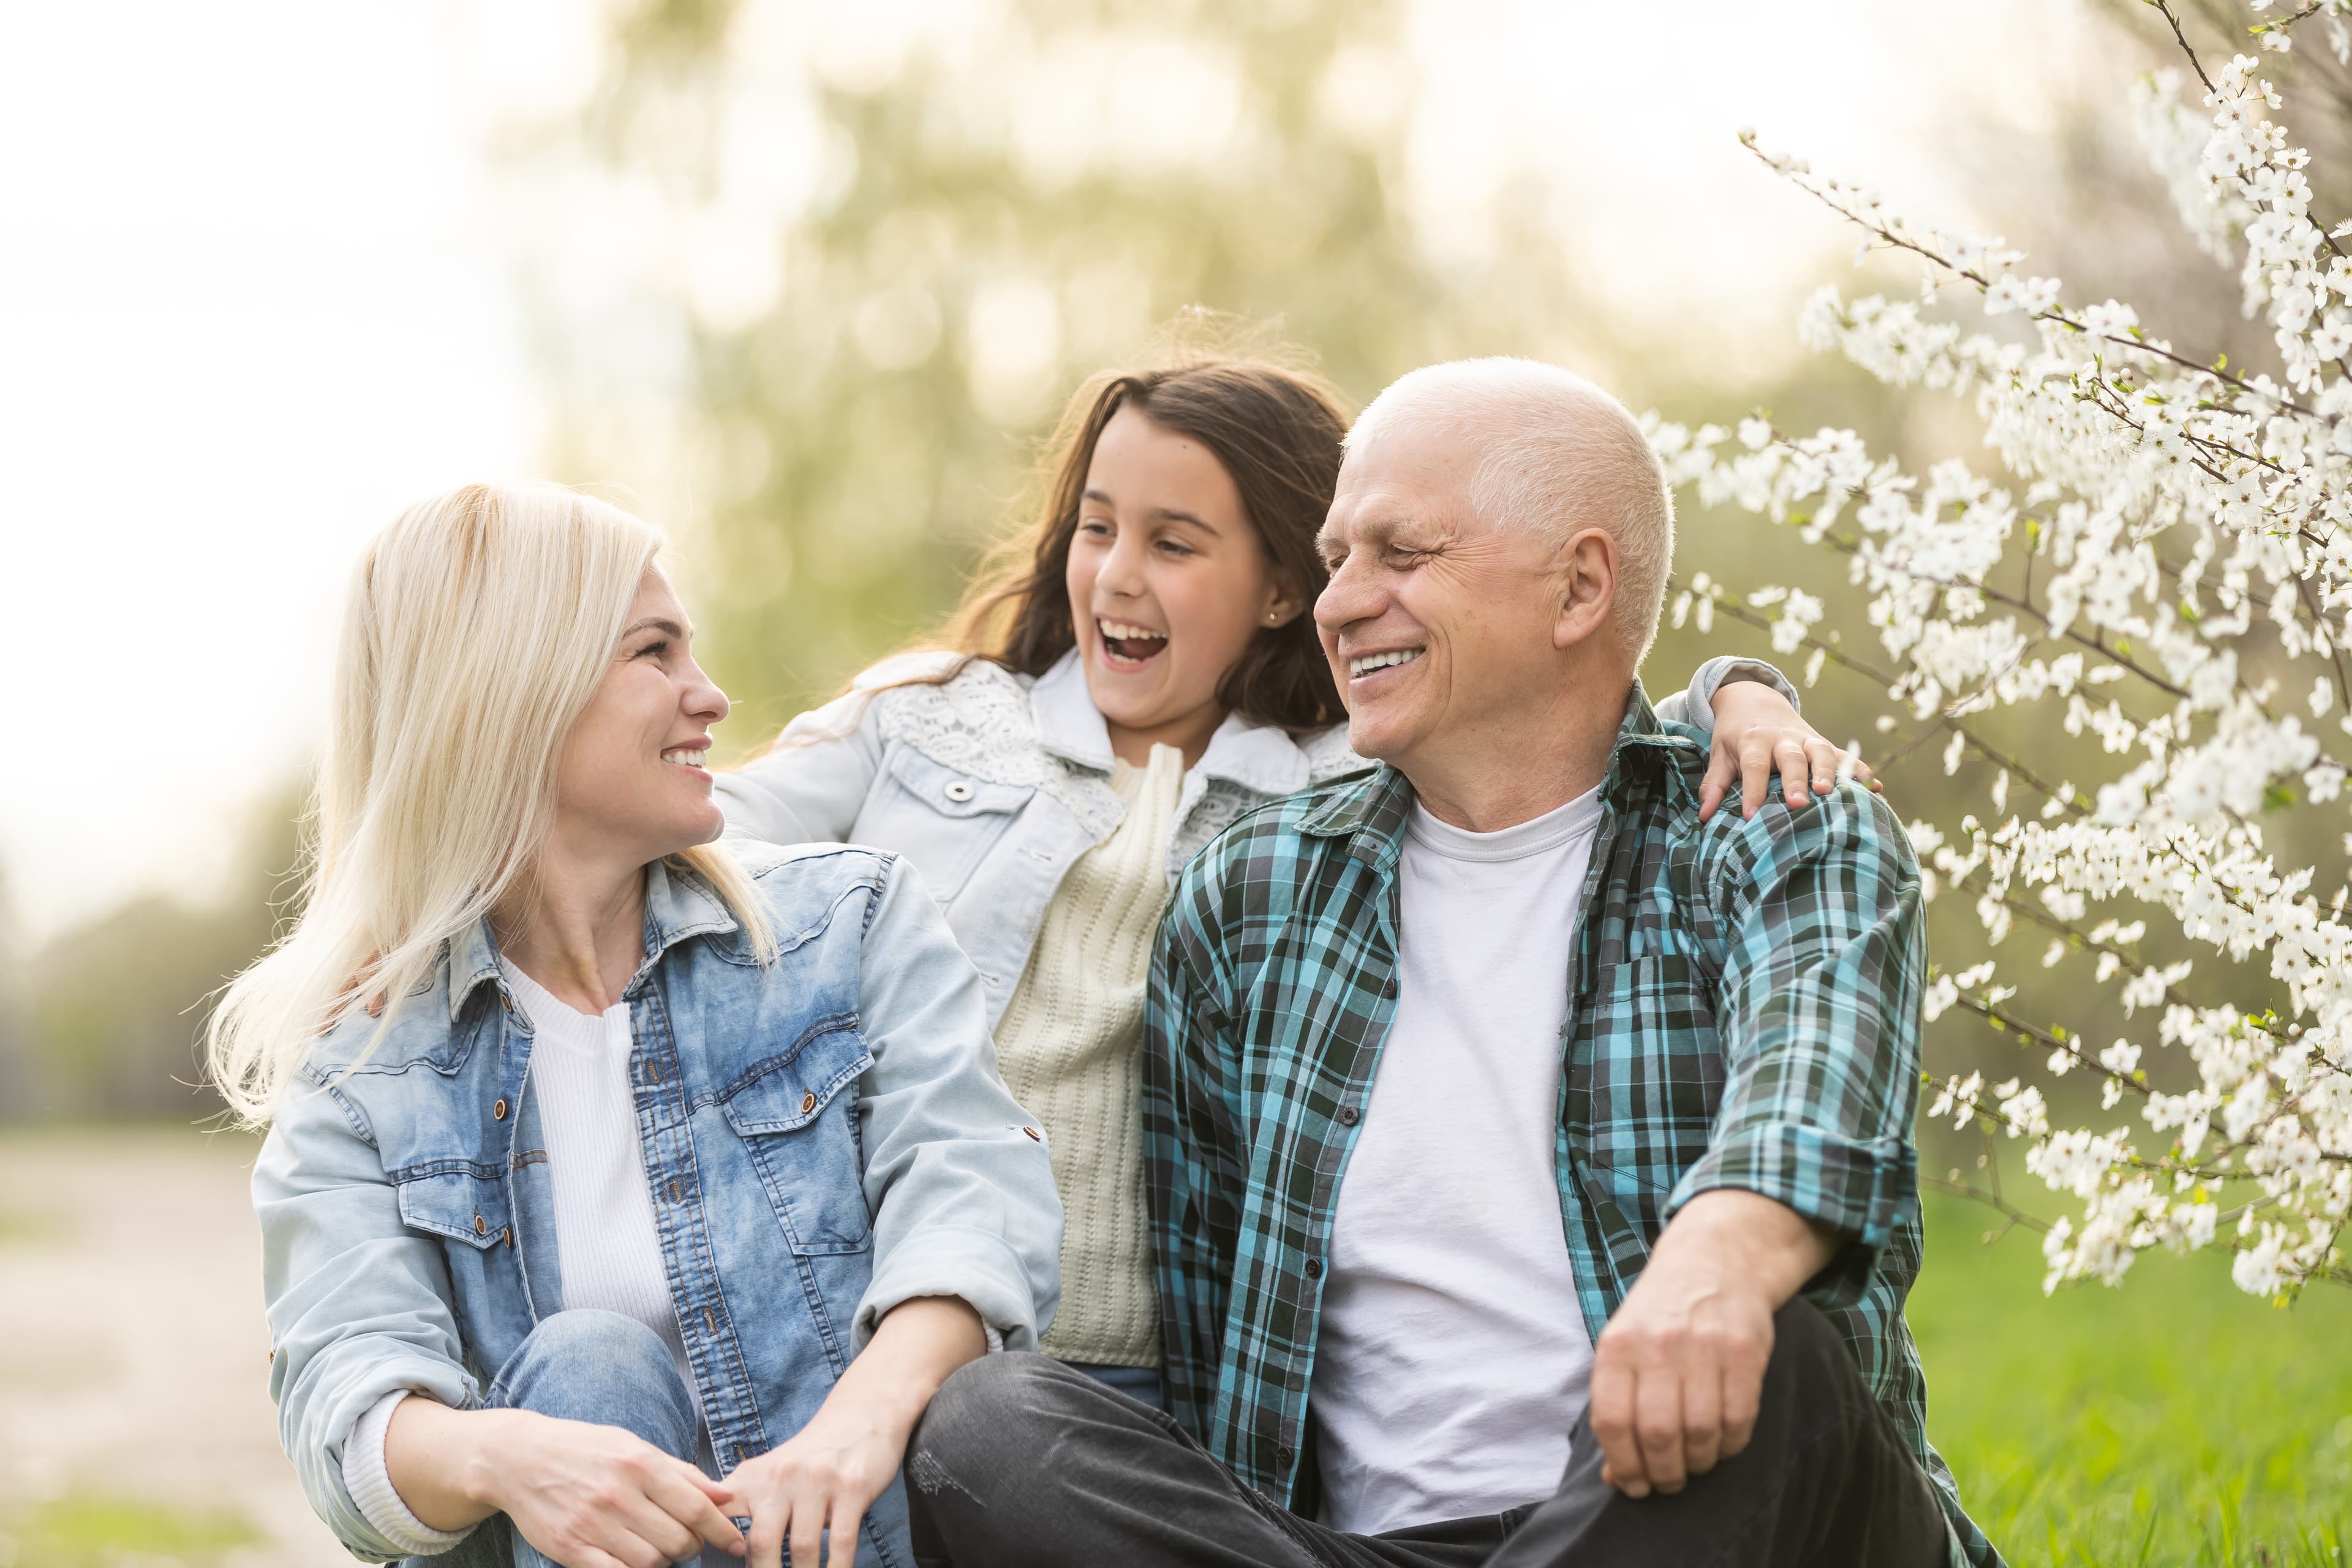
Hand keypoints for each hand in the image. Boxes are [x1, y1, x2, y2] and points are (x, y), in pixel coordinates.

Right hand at [420, 1407, 744, 1567]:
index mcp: (639, 1463)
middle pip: (678, 1541)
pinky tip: (634, 1559)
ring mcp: (591, 1524)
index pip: (696, 1508)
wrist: (520, 1458)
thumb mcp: (635, 1447)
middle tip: (687, 1541)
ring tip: (660, 1547)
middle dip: (692, 1547)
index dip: (722, 1531)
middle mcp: (617, 1494)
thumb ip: (683, 1473)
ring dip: (664, 1561)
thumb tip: (725, 1496)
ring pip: (651, 1563)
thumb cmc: (587, 1449)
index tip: (736, 1543)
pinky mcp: (570, 1549)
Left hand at [722, 1402, 907, 1567]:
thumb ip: (738, 1502)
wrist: (860, 1417)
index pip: (720, 1517)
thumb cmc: (808, 1458)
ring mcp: (818, 1482)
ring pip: (803, 1547)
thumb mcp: (767, 1472)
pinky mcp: (852, 1488)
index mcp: (753, 1478)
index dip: (713, 1545)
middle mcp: (782, 1477)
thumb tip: (717, 1544)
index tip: (711, 1560)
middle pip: (762, 1543)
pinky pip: (841, 1542)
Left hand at [1586, 1191, 1832, 1497]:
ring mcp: (1703, 1346)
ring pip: (1700, 1433)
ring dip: (1699, 1463)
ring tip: (1696, 1464)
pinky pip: (1739, 1419)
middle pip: (1658, 1435)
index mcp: (1617, 1345)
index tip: (1633, 1485)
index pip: (1611, 1421)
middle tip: (1669, 1482)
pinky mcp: (1745, 1350)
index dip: (1623, 1466)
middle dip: (1664, 1474)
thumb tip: (1614, 1478)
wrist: (1715, 1259)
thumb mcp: (1624, 1347)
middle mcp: (1657, 1344)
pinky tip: (1723, 1444)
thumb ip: (1616, 1406)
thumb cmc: (1660, 1316)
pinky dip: (1731, 1445)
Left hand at [1699, 677, 1879, 821]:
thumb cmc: (1736, 736)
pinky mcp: (1824, 744)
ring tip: (1831, 793)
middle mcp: (1783, 738)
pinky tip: (1876, 788)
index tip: (1750, 816)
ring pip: (1822, 752)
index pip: (1753, 764)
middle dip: (1796, 779)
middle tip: (1799, 803)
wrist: (1755, 701)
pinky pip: (1846, 756)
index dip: (1752, 789)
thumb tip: (1703, 815)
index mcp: (1753, 740)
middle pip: (1791, 757)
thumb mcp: (1720, 754)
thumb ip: (1714, 784)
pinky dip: (1860, 770)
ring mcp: (1807, 739)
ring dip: (1829, 772)